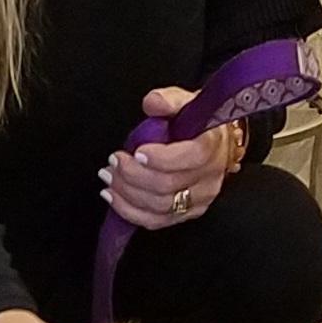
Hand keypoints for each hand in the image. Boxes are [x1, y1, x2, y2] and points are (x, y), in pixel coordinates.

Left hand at [99, 86, 240, 231]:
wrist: (213, 144)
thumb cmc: (197, 124)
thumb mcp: (185, 103)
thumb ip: (168, 100)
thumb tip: (152, 102)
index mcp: (212, 147)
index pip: (191, 158)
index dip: (161, 158)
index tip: (137, 151)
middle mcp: (209, 178)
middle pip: (168, 185)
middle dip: (133, 175)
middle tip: (113, 161)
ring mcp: (199, 200)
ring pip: (159, 206)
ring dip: (127, 193)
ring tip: (108, 177)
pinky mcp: (186, 215)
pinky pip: (155, 221)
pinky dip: (129, 211)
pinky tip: (113, 196)